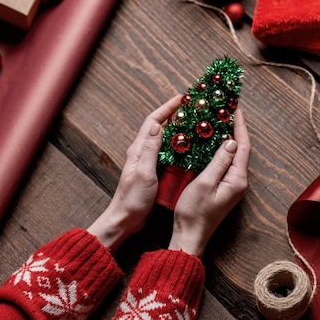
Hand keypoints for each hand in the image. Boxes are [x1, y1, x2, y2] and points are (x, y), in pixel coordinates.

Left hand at [88, 95, 182, 250]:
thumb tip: (156, 124)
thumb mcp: (143, 172)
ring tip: (194, 125)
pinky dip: (178, 147)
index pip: (153, 121)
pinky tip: (190, 149)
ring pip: (164, 139)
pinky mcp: (153, 172)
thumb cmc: (132, 199)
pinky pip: (167, 153)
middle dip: (174, 115)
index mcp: (138, 150)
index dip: (166, 108)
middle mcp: (142, 152)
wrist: (125, 220)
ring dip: (178, 130)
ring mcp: (147, 162)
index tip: (182, 99)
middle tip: (192, 109)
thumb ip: (149, 148)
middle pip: (159, 127)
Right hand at [168, 108, 249, 257]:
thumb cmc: (194, 213)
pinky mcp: (223, 189)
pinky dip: (221, 150)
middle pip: (241, 150)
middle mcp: (238, 182)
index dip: (240, 127)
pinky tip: (211, 143)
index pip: (243, 147)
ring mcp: (232, 186)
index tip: (236, 110)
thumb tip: (231, 142)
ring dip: (228, 138)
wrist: (190, 236)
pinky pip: (226, 164)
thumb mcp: (204, 183)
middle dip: (236, 129)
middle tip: (228, 111)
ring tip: (220, 121)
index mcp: (237, 180)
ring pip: (233, 156)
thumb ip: (219, 162)